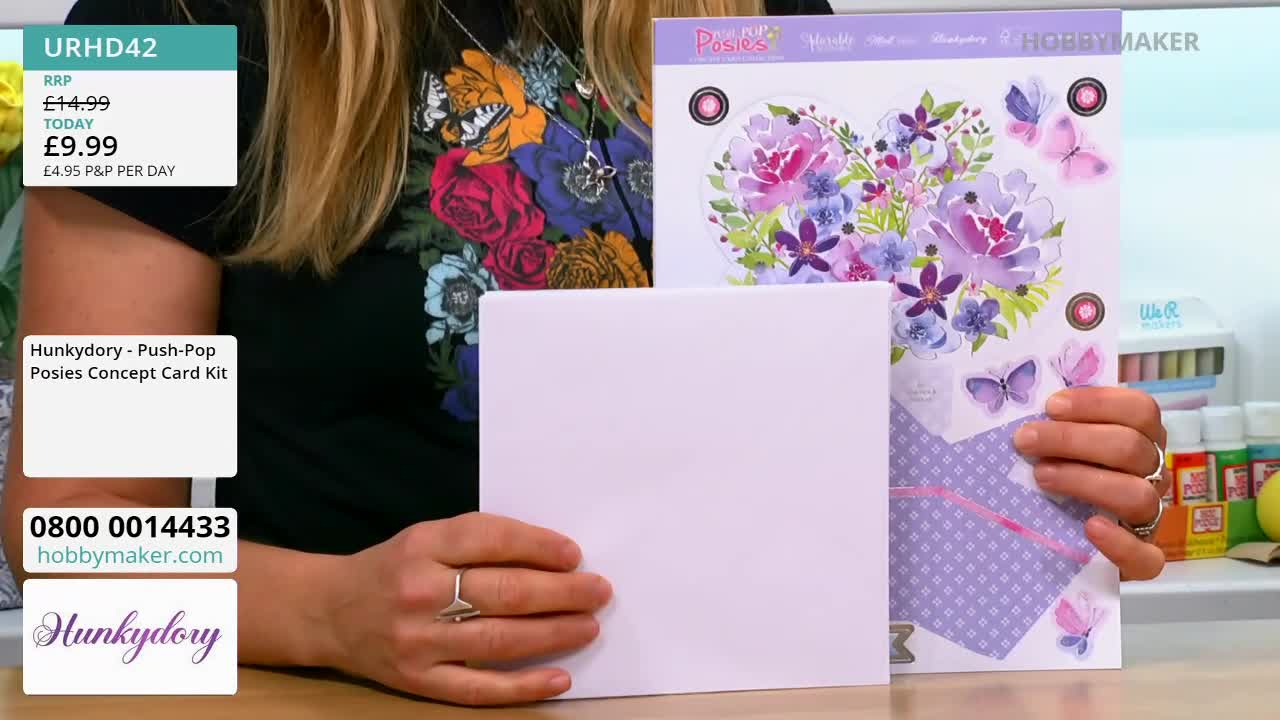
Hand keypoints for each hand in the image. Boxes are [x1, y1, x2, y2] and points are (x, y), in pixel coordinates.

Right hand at [318, 512, 611, 704]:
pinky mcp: (418, 681)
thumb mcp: (425, 538)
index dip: (538, 546)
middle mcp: (419, 592)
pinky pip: (479, 688)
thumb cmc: (392, 569)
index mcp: (421, 546)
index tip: (573, 554)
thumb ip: (478, 541)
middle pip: (503, 592)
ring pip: (499, 639)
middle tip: (598, 591)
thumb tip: (550, 556)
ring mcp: (418, 641)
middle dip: (560, 592)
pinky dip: (523, 686)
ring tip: (588, 626)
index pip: (490, 539)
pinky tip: (559, 678)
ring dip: (553, 634)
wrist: (328, 612)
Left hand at [1013, 387, 1168, 580]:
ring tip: (1041, 476)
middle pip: (1130, 447)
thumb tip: (1025, 410)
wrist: (1067, 540)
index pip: (1140, 410)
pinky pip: (1147, 557)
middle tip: (1025, 440)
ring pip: (1136, 494)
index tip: (1051, 406)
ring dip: (1084, 480)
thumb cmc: (1063, 475)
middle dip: (1072, 439)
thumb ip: (1057, 427)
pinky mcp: (1143, 559)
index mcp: (1141, 438)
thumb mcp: (1063, 446)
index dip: (1098, 403)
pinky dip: (1120, 543)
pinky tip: (1090, 528)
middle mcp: (1152, 474)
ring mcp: (1150, 517)